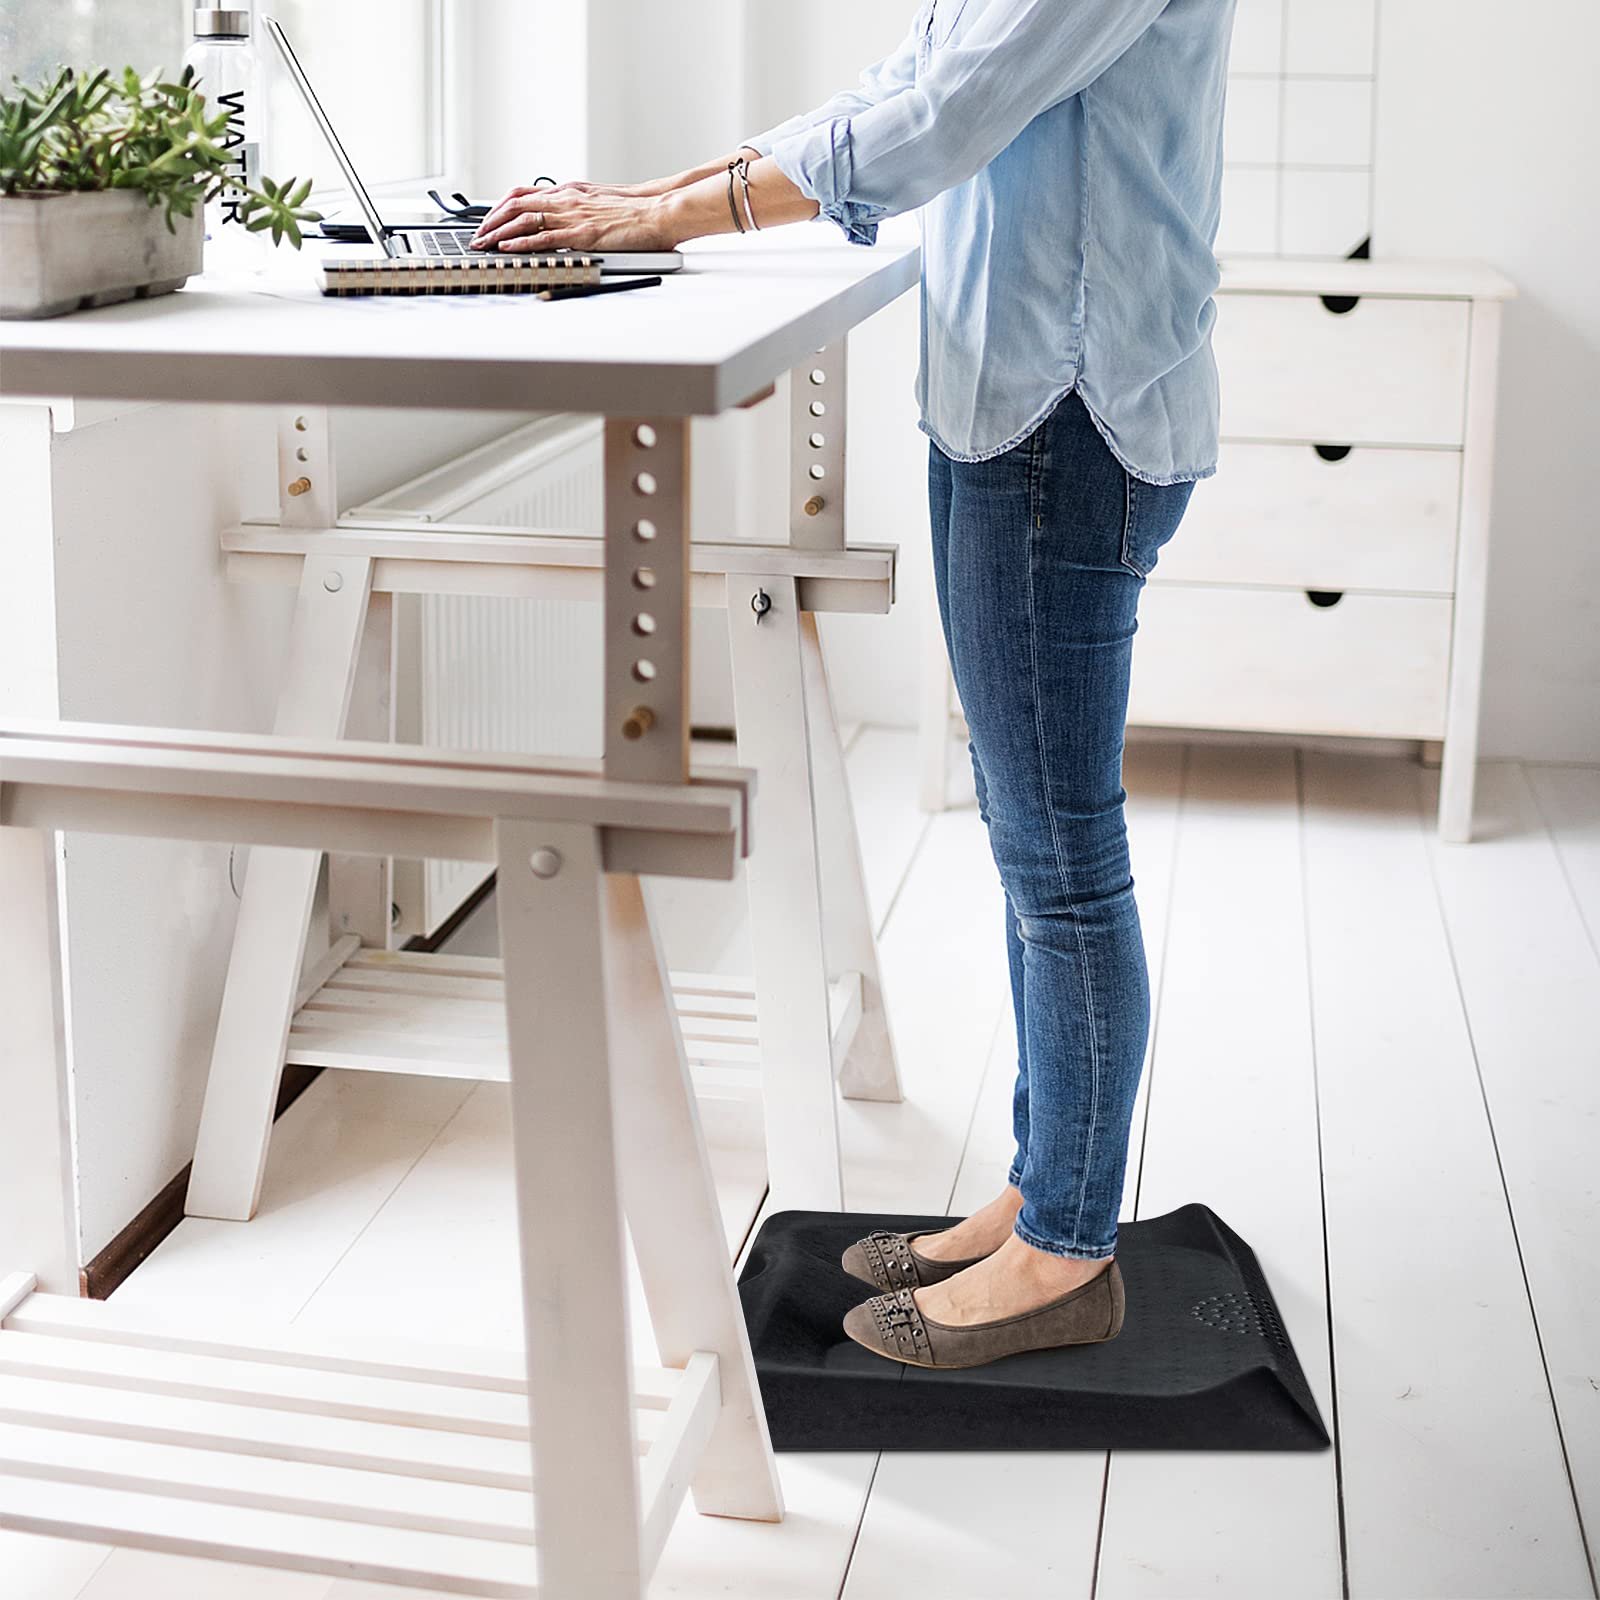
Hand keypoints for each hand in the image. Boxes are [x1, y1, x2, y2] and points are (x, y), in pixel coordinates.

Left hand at [469, 184, 678, 253]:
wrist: (658, 211)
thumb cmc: (635, 211)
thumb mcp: (599, 203)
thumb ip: (577, 209)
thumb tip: (561, 221)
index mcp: (569, 191)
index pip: (522, 193)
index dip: (499, 207)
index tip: (487, 221)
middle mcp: (565, 199)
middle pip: (515, 204)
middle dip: (491, 221)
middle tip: (477, 236)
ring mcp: (572, 216)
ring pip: (523, 220)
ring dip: (499, 233)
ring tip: (483, 245)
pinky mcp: (582, 234)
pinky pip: (544, 237)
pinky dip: (521, 243)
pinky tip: (507, 249)